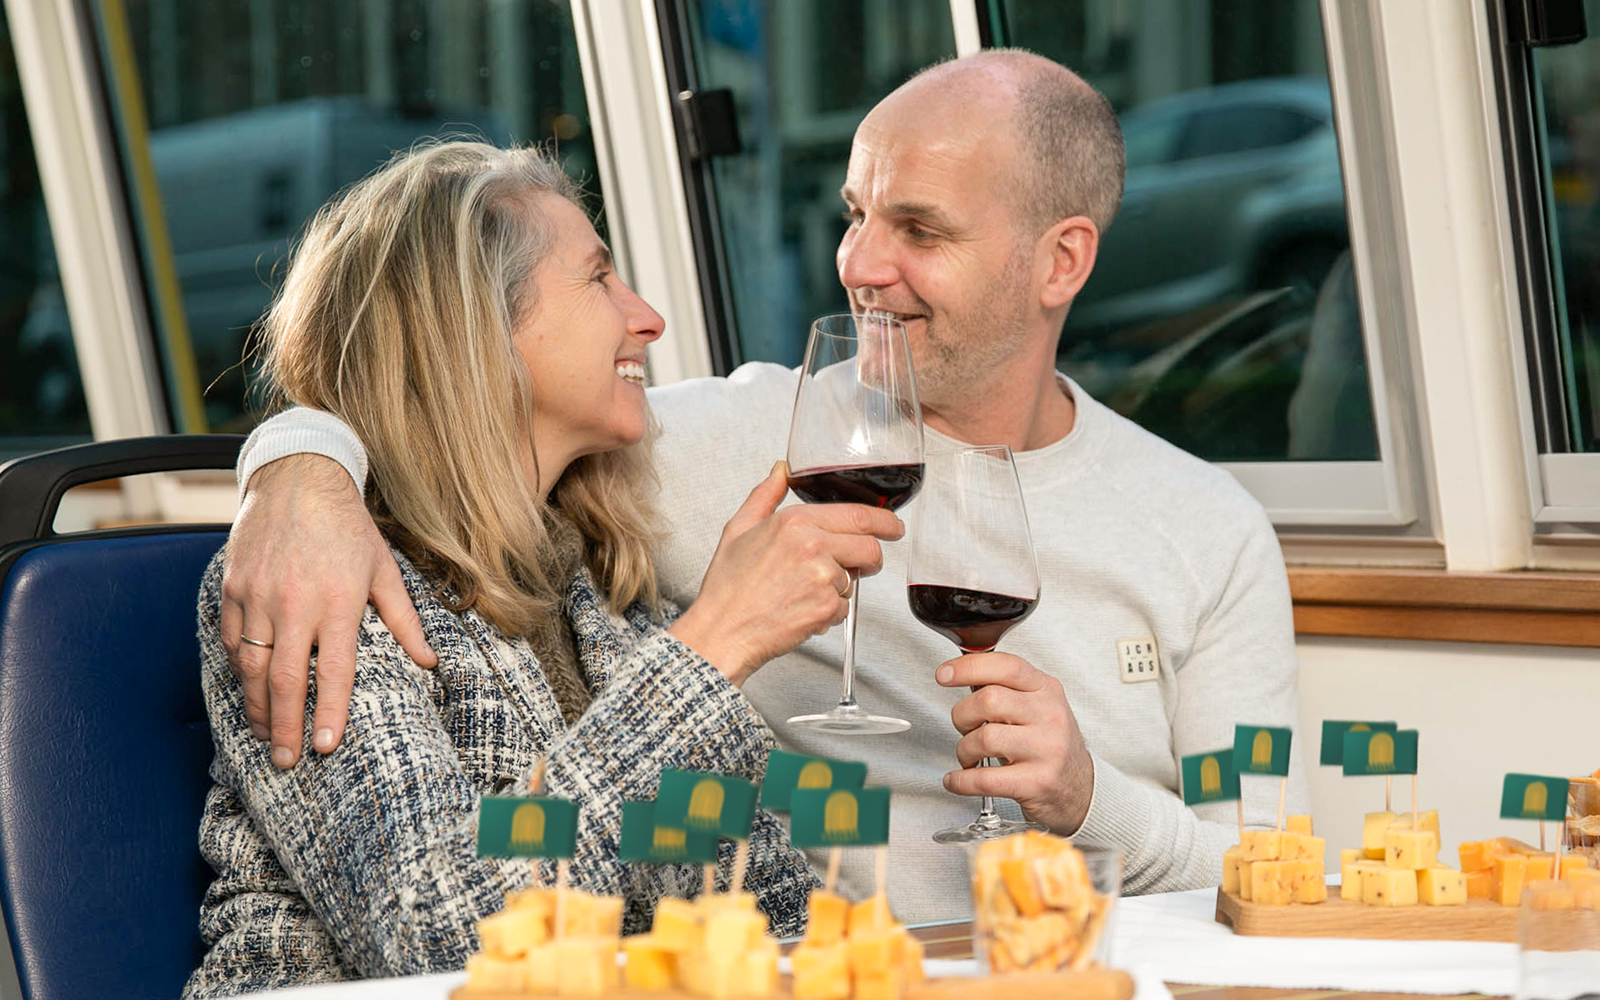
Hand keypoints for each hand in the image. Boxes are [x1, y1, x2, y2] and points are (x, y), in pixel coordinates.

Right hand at [221, 455, 436, 768]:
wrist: (299, 479)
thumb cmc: (349, 528)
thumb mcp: (384, 570)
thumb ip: (404, 620)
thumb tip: (429, 663)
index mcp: (339, 601)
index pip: (337, 671)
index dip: (331, 713)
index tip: (326, 748)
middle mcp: (296, 602)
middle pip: (287, 679)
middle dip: (285, 727)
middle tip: (286, 761)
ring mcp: (259, 595)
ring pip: (253, 666)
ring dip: (257, 706)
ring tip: (265, 736)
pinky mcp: (233, 587)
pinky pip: (234, 640)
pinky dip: (240, 669)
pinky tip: (250, 690)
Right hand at [670, 462, 903, 685]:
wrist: (721, 631)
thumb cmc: (727, 588)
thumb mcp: (738, 529)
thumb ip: (766, 495)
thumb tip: (782, 470)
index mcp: (794, 522)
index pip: (858, 515)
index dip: (885, 522)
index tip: (894, 527)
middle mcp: (811, 546)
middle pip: (870, 547)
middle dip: (870, 559)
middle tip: (858, 567)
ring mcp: (822, 578)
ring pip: (856, 580)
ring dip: (839, 588)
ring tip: (804, 592)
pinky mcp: (826, 608)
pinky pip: (844, 608)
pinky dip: (829, 613)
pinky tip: (801, 610)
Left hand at [937, 652, 1095, 833]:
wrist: (1080, 788)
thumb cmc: (1050, 744)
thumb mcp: (1037, 705)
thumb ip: (1006, 688)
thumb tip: (961, 674)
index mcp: (1046, 690)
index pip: (1006, 666)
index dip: (969, 667)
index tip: (944, 674)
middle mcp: (1049, 716)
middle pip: (989, 700)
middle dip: (962, 715)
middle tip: (964, 726)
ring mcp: (1047, 750)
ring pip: (984, 738)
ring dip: (964, 749)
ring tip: (969, 755)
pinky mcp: (1038, 782)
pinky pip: (985, 779)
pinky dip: (961, 780)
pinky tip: (958, 779)